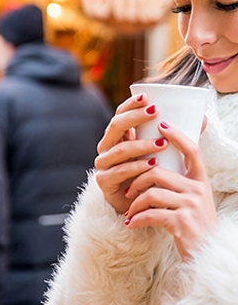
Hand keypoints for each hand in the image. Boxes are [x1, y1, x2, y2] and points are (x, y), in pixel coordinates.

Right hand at [94, 93, 168, 213]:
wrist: (134, 206)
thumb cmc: (147, 177)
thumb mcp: (159, 154)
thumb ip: (174, 137)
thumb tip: (201, 120)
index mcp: (117, 137)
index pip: (120, 115)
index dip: (131, 105)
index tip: (148, 97)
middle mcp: (106, 147)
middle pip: (115, 126)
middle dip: (135, 117)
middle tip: (156, 112)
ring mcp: (103, 164)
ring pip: (120, 149)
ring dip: (142, 145)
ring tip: (162, 144)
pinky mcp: (103, 180)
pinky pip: (120, 171)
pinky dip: (137, 167)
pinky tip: (152, 165)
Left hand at [124, 119, 214, 261]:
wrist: (204, 255)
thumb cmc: (191, 225)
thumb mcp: (190, 200)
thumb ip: (176, 183)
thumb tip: (153, 163)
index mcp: (201, 182)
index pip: (193, 151)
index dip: (177, 135)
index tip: (161, 125)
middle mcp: (199, 191)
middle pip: (158, 172)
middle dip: (137, 181)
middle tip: (127, 192)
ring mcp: (192, 206)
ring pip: (151, 192)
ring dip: (134, 202)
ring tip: (130, 211)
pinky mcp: (182, 222)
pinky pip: (150, 213)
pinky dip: (137, 218)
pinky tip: (131, 223)